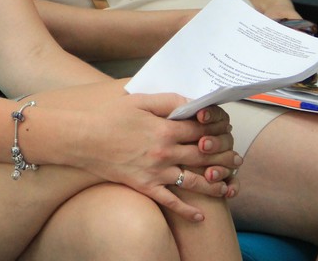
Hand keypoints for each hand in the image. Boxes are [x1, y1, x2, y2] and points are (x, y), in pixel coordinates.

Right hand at [72, 93, 239, 221]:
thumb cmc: (106, 116)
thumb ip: (167, 100)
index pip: (202, 131)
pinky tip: (199, 217)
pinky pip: (170, 202)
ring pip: (194, 182)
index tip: (226, 131)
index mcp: (164, 128)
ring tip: (229, 187)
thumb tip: (192, 102)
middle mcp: (164, 152)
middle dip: (225, 158)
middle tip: (237, 160)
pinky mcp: (144, 185)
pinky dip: (187, 212)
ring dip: (216, 185)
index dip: (218, 130)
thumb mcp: (137, 100)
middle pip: (204, 156)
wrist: (80, 137)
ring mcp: (155, 171)